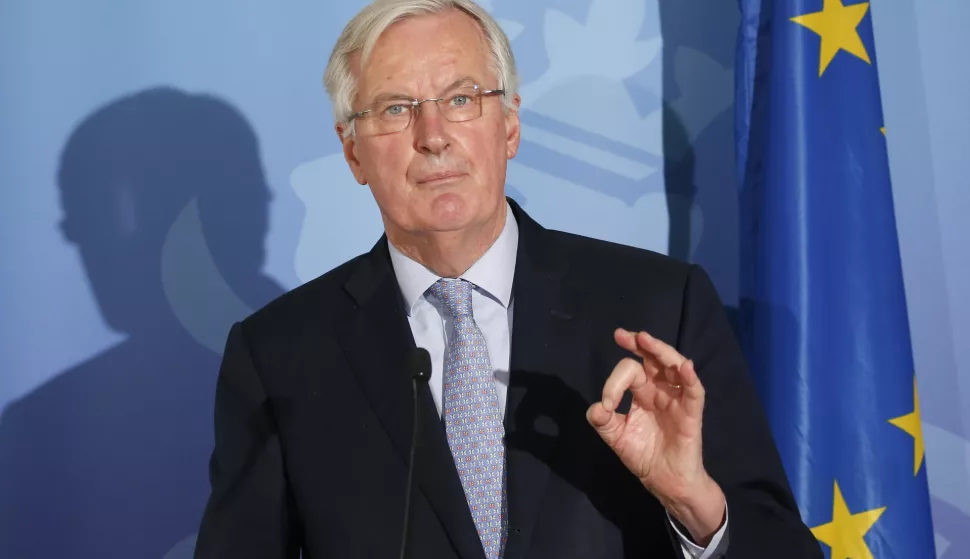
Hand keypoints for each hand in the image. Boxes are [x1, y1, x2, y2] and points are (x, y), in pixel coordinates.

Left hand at [586, 328, 724, 543]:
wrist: (664, 482)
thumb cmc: (644, 455)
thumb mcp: (617, 437)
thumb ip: (603, 422)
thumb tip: (596, 407)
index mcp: (642, 392)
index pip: (630, 372)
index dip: (614, 382)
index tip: (607, 404)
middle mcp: (660, 390)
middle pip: (653, 359)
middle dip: (639, 344)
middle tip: (622, 335)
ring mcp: (677, 399)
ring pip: (674, 367)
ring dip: (661, 352)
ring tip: (646, 340)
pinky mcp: (691, 413)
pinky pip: (694, 392)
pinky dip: (691, 378)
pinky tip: (684, 366)